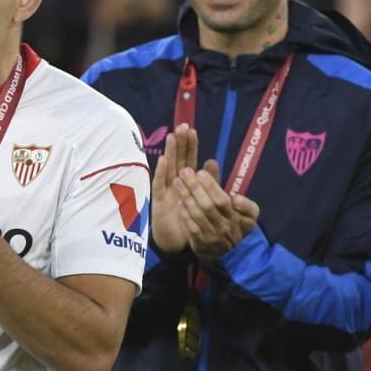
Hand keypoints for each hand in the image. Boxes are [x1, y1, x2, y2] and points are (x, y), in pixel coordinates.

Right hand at [150, 125, 198, 254]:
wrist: (176, 244)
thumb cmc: (188, 220)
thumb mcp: (201, 199)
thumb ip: (207, 182)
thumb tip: (212, 161)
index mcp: (186, 182)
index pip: (188, 160)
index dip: (190, 146)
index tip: (192, 130)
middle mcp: (174, 183)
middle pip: (177, 160)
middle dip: (179, 143)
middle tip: (182, 126)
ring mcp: (165, 191)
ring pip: (168, 169)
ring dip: (170, 153)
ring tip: (173, 137)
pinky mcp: (158, 202)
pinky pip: (159, 186)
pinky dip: (161, 173)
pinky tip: (163, 160)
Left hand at [177, 160, 259, 261]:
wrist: (227, 254)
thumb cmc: (234, 224)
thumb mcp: (243, 210)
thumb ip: (227, 188)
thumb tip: (214, 165)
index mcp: (239, 217)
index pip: (224, 200)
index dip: (212, 186)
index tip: (200, 172)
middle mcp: (227, 228)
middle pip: (209, 205)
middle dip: (195, 187)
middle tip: (184, 171)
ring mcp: (213, 237)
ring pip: (198, 215)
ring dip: (187, 197)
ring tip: (178, 181)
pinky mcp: (202, 244)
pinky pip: (192, 227)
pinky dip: (186, 214)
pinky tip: (180, 202)